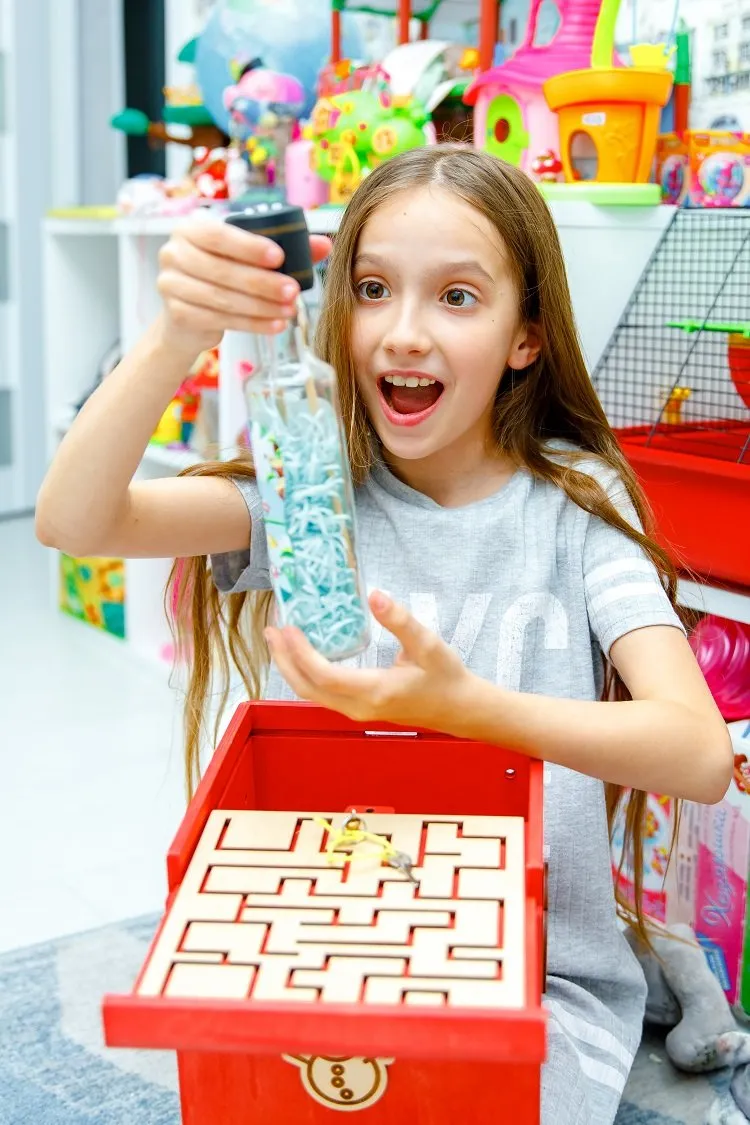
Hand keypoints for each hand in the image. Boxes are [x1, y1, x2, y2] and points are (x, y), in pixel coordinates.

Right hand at [156, 215, 331, 354]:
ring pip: (222, 298)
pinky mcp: (178, 314)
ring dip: (261, 306)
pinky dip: (252, 324)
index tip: (280, 257)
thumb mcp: (248, 257)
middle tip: (293, 291)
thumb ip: (285, 247)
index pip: (219, 235)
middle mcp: (174, 253)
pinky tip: (274, 325)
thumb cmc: (222, 277)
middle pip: (222, 270)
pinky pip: (220, 320)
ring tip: (289, 310)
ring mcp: (171, 284)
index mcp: (190, 229)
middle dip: (262, 283)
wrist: (188, 315)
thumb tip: (324, 245)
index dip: (249, 246)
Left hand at [265, 590, 473, 729]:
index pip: (324, 676)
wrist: (459, 708)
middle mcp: (359, 707)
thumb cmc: (445, 676)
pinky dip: (305, 673)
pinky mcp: (358, 708)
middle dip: (284, 659)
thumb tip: (374, 595)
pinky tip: (302, 653)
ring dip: (291, 666)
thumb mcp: (427, 644)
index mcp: (375, 691)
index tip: (288, 626)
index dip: (301, 652)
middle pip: (307, 688)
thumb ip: (400, 621)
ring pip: (311, 693)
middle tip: (270, 629)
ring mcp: (357, 711)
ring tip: (277, 639)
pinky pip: (322, 693)